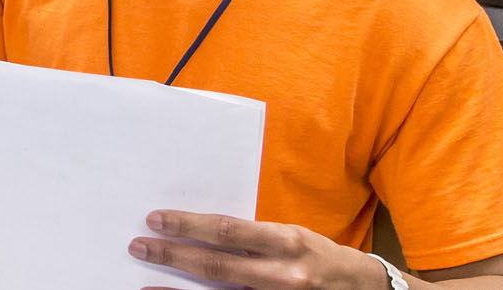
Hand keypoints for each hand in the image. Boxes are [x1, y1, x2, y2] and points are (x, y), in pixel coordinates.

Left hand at [131, 210, 380, 289]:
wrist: (362, 289)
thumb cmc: (321, 256)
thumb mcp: (293, 235)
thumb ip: (254, 234)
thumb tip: (203, 228)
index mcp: (288, 242)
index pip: (228, 231)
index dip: (190, 225)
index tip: (158, 219)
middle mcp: (283, 273)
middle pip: (217, 266)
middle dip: (173, 254)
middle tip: (139, 245)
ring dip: (176, 289)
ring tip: (144, 279)